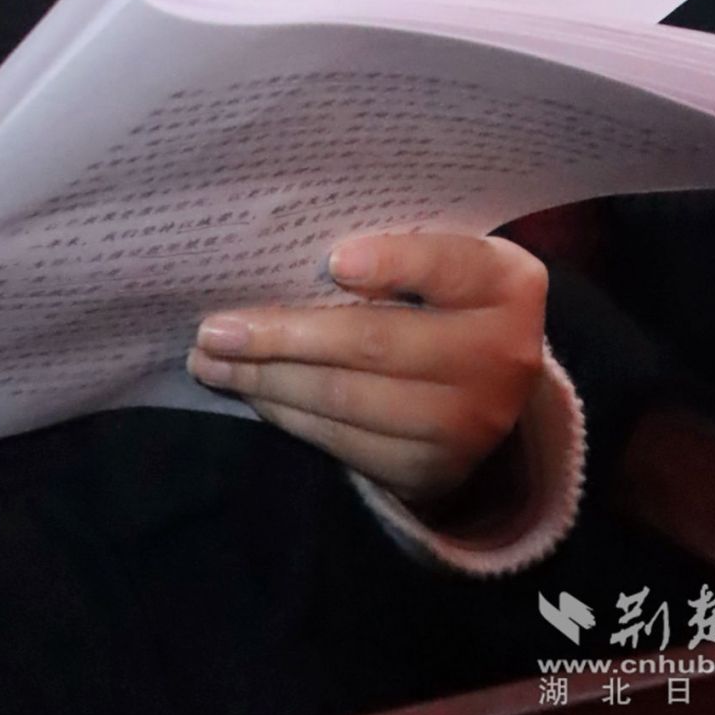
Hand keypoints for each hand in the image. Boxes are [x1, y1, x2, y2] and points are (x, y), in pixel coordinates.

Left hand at [187, 230, 546, 511]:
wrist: (491, 379)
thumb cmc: (442, 293)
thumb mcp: (441, 256)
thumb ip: (394, 243)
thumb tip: (285, 245)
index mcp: (504, 284)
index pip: (448, 265)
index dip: (393, 262)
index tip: (331, 259)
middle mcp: (500, 358)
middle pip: (376, 344)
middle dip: (283, 336)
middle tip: (213, 329)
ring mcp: (470, 425)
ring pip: (349, 401)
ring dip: (267, 382)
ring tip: (209, 362)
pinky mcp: (434, 471)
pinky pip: (347, 446)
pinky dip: (290, 417)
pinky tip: (253, 394)